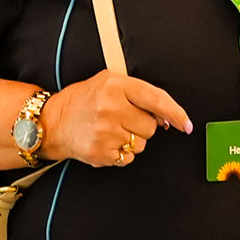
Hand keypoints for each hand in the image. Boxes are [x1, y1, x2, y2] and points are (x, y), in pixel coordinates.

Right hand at [41, 70, 191, 166]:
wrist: (54, 121)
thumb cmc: (83, 100)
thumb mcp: (109, 82)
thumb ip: (140, 93)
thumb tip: (167, 118)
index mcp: (115, 85)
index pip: (157, 100)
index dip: (176, 113)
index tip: (185, 124)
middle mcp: (111, 108)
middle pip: (151, 127)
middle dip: (142, 125)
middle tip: (123, 119)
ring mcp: (106, 133)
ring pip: (141, 144)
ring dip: (131, 140)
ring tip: (112, 129)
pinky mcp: (101, 153)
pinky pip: (128, 158)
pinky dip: (121, 153)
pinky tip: (107, 141)